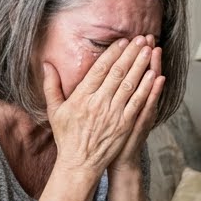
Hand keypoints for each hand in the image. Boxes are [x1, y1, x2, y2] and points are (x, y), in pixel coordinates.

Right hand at [42, 37, 155, 176]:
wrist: (79, 163)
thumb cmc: (67, 136)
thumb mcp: (54, 110)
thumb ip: (51, 85)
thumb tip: (46, 63)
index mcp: (82, 97)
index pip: (100, 69)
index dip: (113, 53)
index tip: (123, 41)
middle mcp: (98, 103)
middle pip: (118, 72)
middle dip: (131, 53)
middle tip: (142, 38)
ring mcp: (113, 114)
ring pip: (131, 84)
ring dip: (141, 65)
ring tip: (149, 50)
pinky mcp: (125, 124)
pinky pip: (138, 102)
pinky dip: (147, 88)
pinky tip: (154, 75)